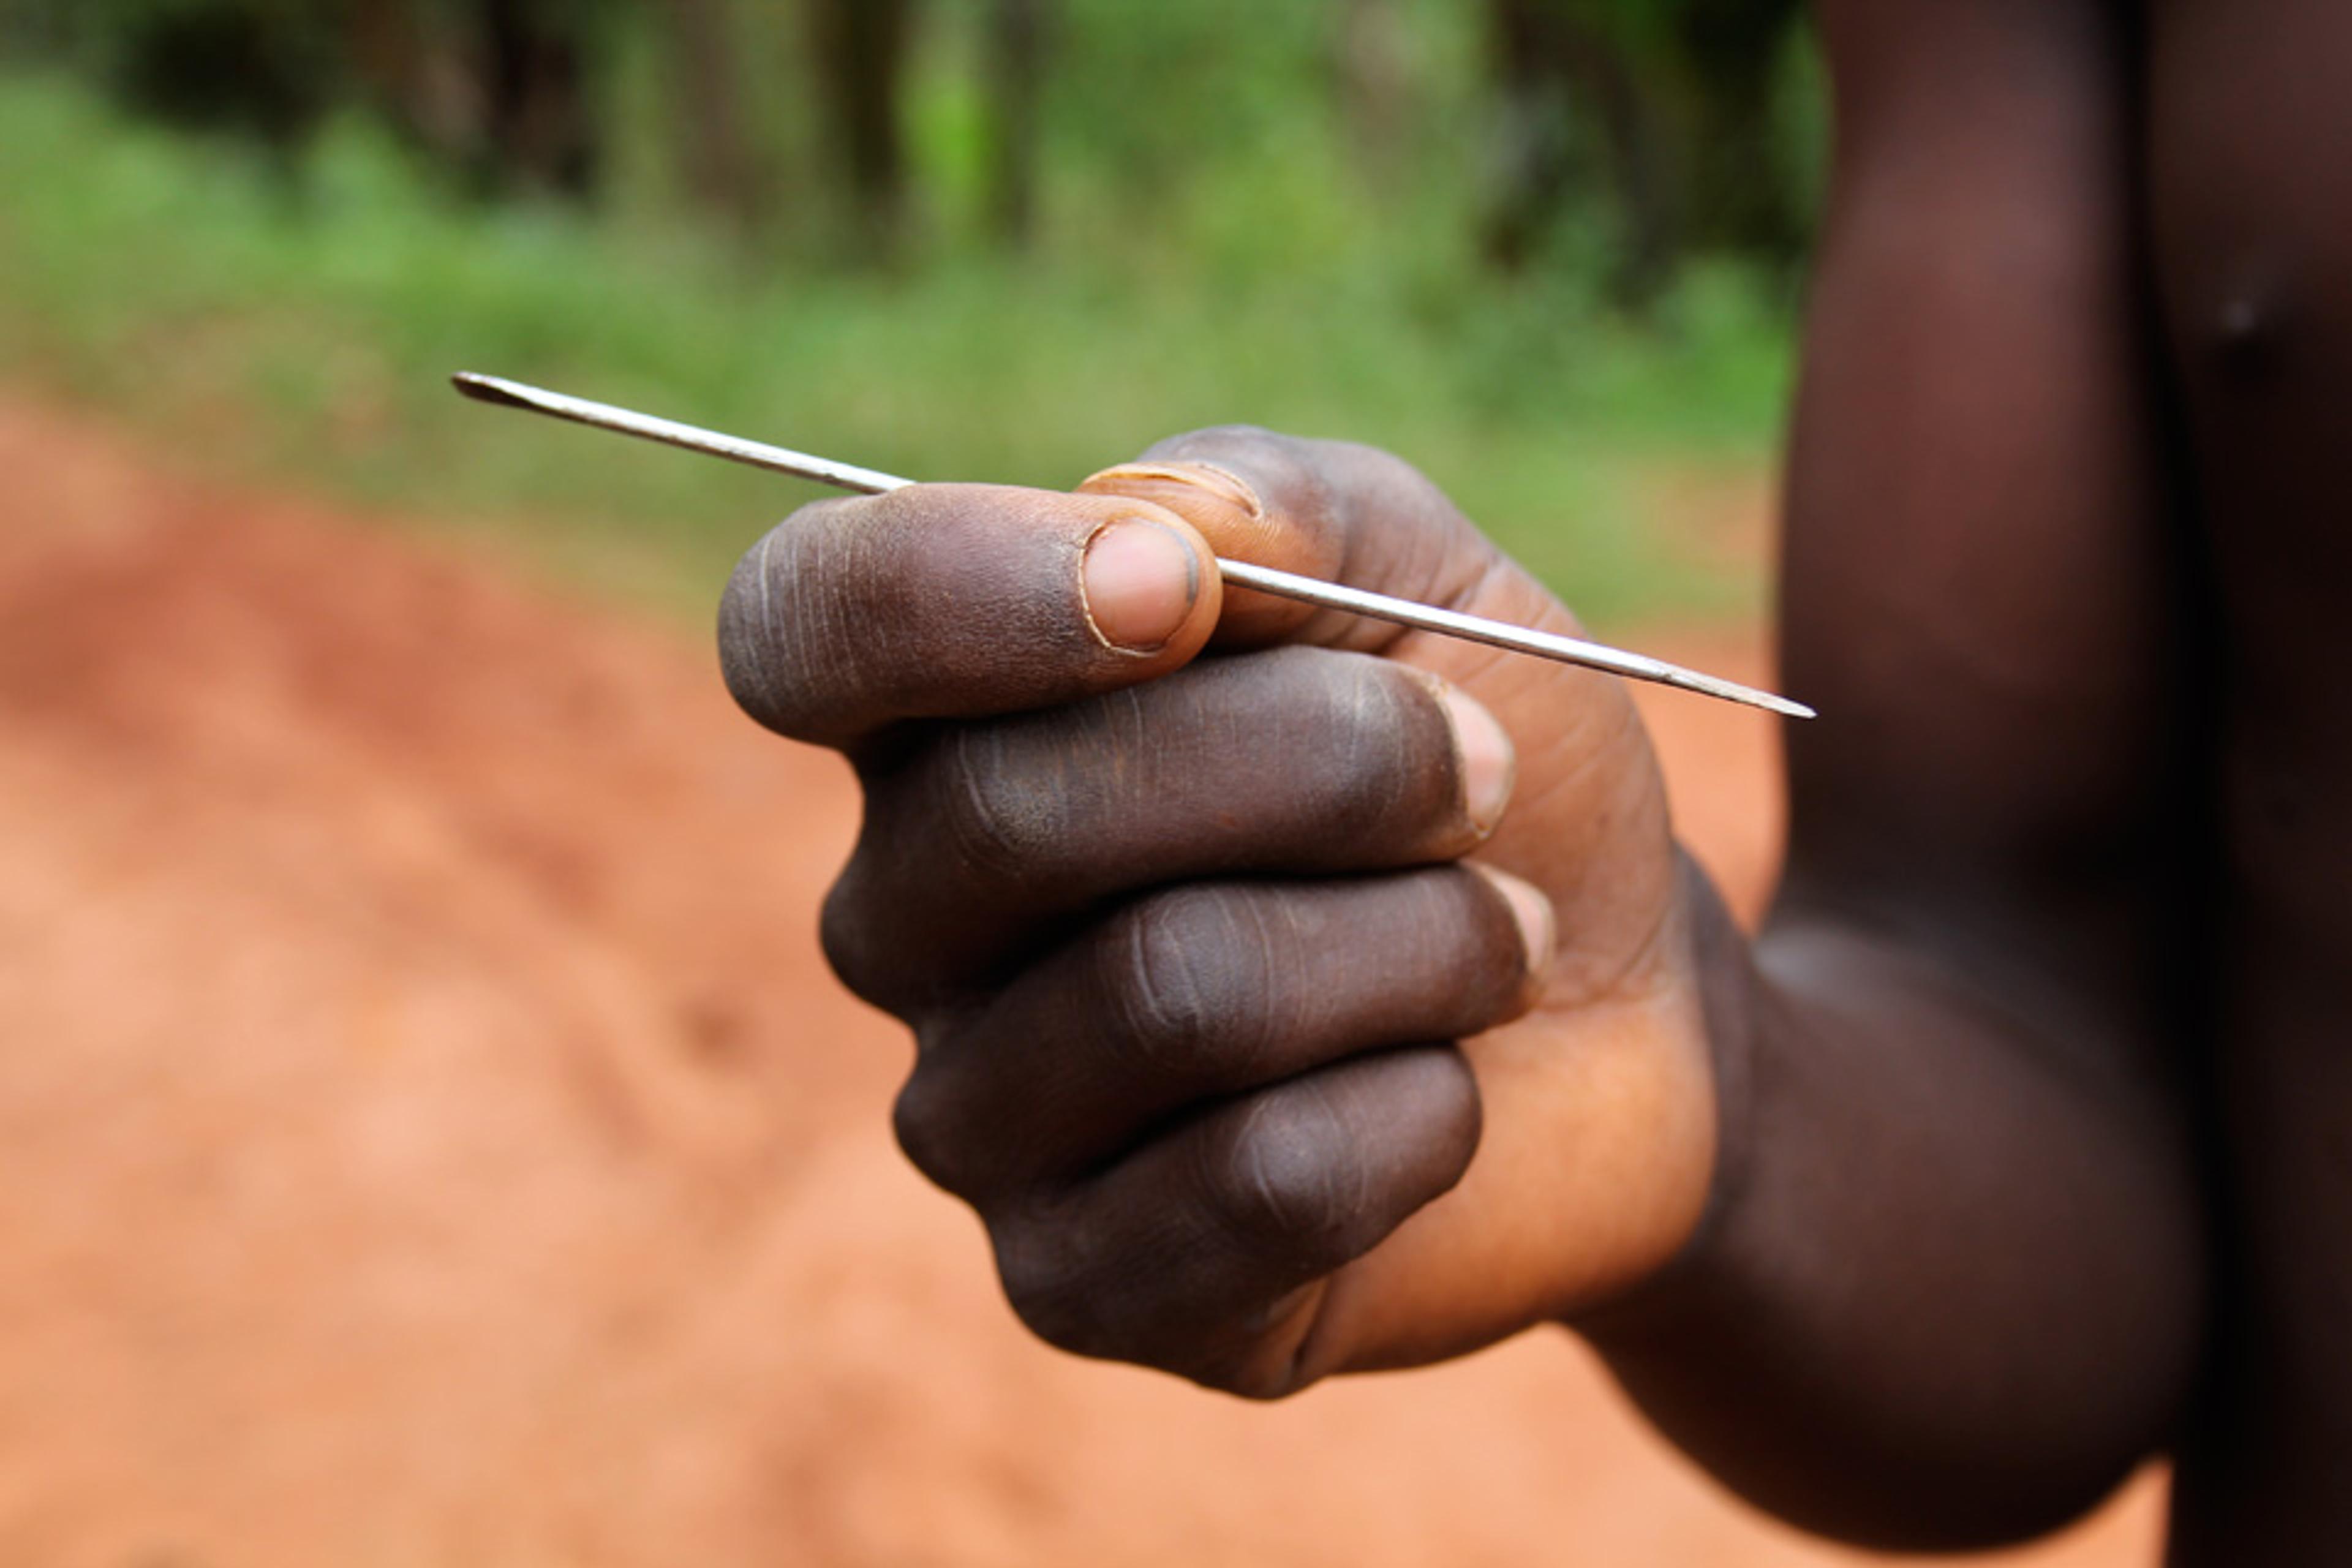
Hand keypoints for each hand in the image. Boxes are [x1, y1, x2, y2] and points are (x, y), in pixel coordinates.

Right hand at [718, 428, 1720, 1395]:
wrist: (1618, 1005)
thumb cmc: (1483, 759)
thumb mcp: (1420, 572)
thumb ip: (1277, 499)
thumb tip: (1149, 525)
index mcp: (944, 716)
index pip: (798, 626)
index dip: (954, 589)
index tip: (1183, 590)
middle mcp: (909, 918)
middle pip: (1013, 817)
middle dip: (1326, 764)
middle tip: (1479, 772)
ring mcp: (977, 1118)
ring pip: (1166, 999)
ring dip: (1412, 941)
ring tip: (1497, 934)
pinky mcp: (1079, 1286)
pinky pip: (1251, 1184)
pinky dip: (1420, 1110)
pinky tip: (1448, 1089)